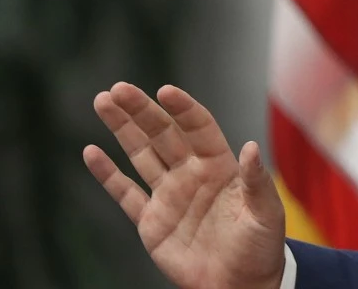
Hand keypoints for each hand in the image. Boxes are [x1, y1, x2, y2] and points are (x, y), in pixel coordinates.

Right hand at [83, 83, 286, 288]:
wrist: (240, 286)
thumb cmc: (261, 249)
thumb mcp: (266, 214)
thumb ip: (257, 181)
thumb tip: (251, 148)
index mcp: (221, 167)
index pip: (199, 128)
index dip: (183, 109)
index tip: (165, 91)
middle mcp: (192, 174)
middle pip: (163, 134)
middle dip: (141, 111)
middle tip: (119, 89)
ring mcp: (169, 195)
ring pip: (141, 154)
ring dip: (122, 129)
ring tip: (103, 101)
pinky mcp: (151, 221)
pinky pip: (125, 193)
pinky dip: (107, 174)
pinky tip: (91, 151)